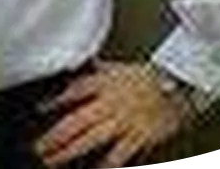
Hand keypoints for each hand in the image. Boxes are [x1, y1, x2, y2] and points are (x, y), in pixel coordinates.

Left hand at [33, 60, 192, 167]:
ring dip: (69, 151)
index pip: (74, 91)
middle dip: (54, 136)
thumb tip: (89, 62)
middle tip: (39, 147)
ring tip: (53, 160)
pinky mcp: (139, 135)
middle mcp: (109, 102)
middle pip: (75, 121)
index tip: (40, 109)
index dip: (55, 101)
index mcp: (104, 83)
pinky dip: (107, 163)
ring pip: (90, 138)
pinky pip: (119, 152)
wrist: (181, 82)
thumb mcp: (122, 66)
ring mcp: (123, 120)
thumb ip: (102, 68)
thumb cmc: (153, 75)